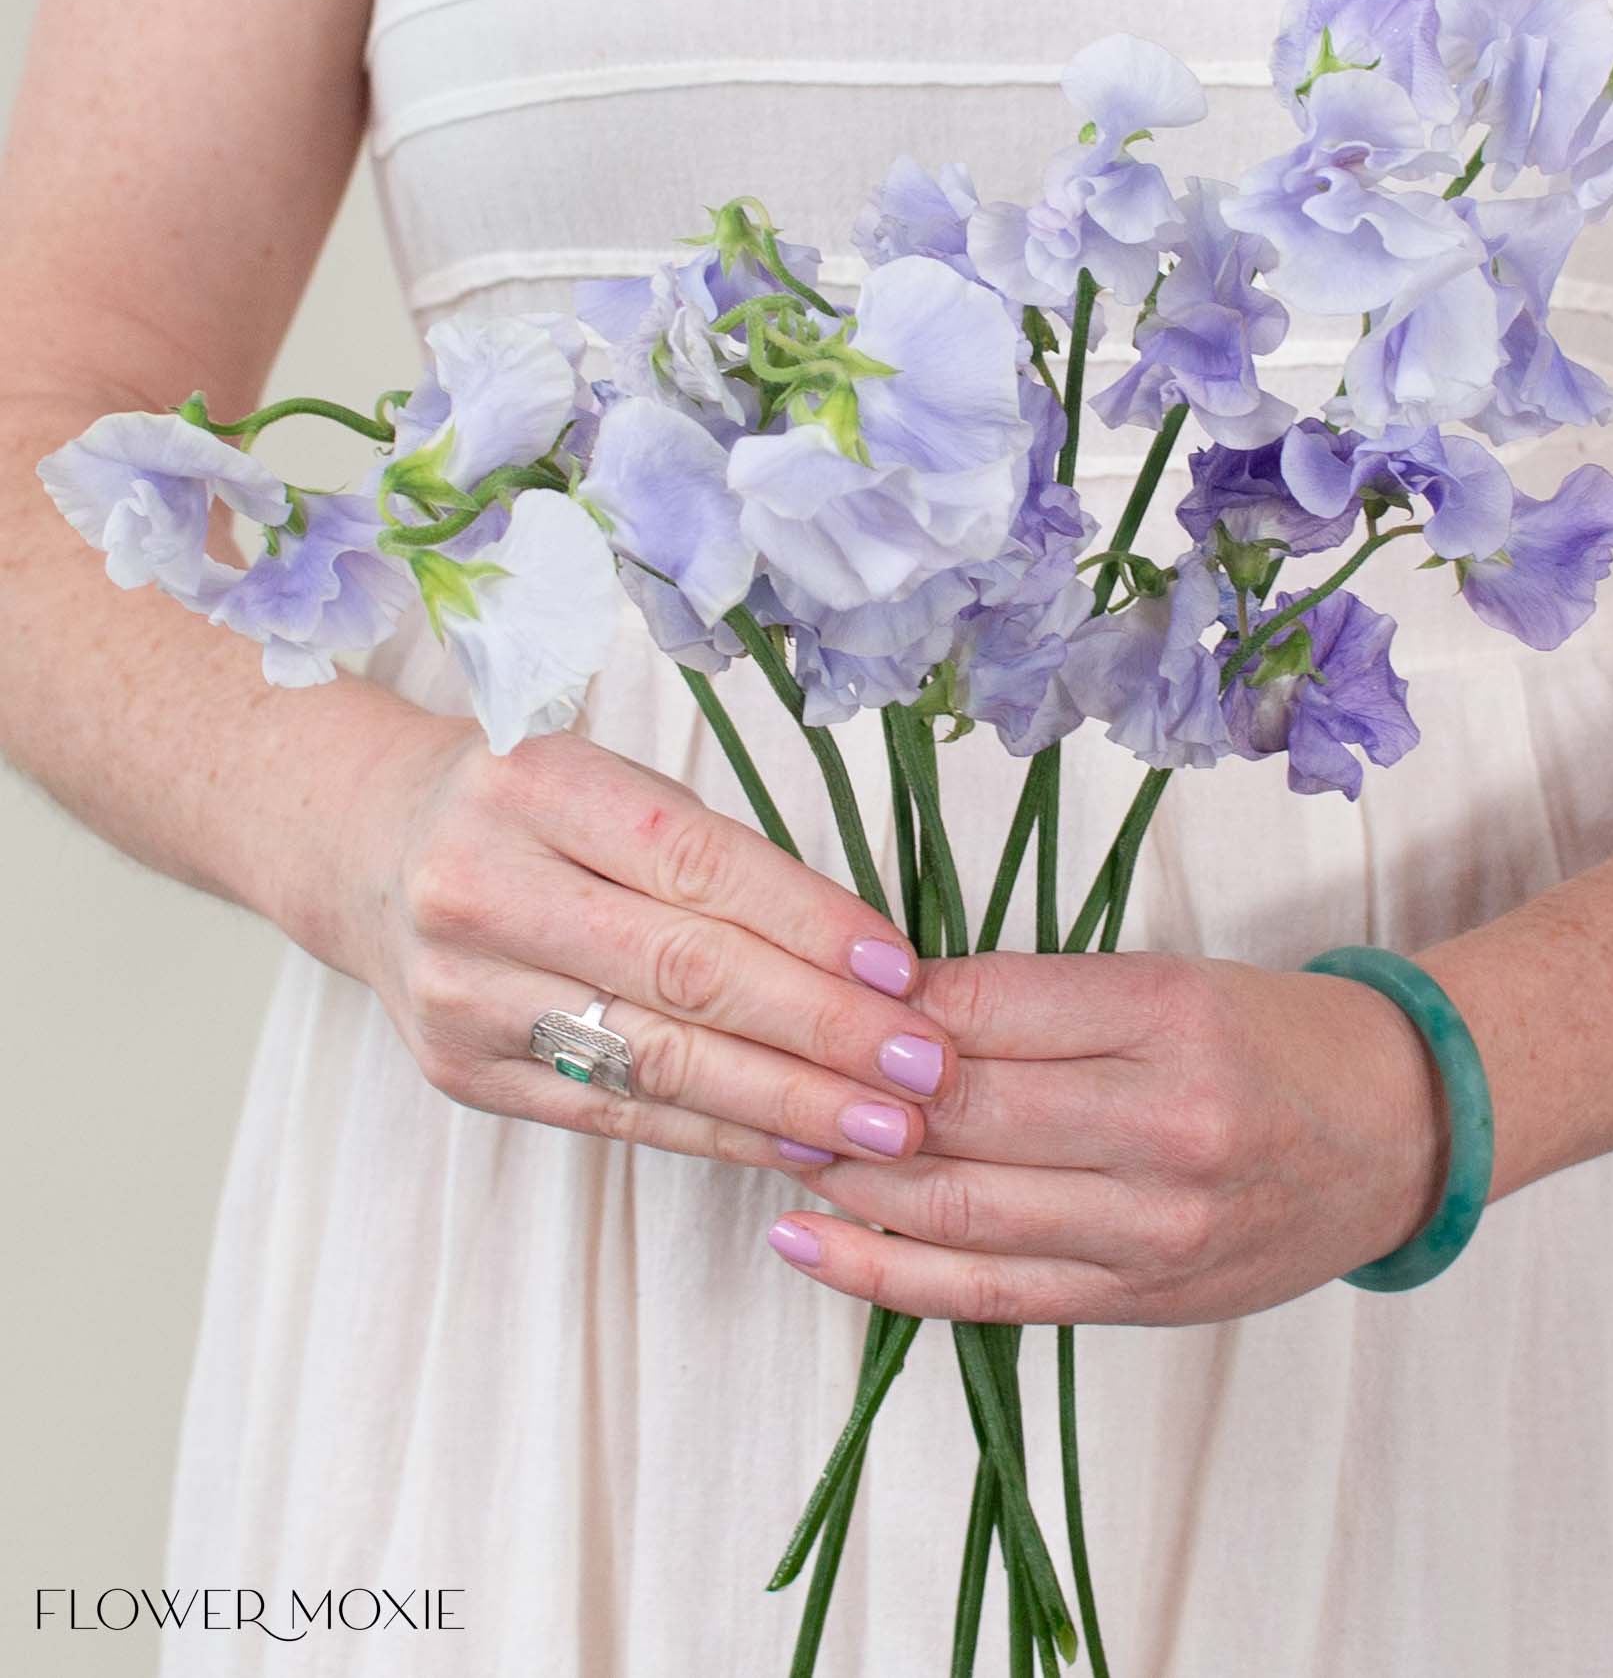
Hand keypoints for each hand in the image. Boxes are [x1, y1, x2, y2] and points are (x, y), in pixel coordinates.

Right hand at [312, 717, 957, 1166]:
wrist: (370, 850)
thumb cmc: (532, 810)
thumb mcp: (612, 784)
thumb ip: (720, 858)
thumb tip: (872, 959)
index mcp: (537, 786)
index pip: (698, 863)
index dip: (810, 922)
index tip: (904, 971)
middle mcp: (484, 887)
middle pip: (682, 971)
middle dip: (821, 1027)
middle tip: (924, 1069)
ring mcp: (463, 991)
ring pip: (656, 1059)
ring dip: (787, 1101)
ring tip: (887, 1130)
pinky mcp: (464, 1074)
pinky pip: (618, 1116)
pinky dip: (720, 1135)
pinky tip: (801, 1146)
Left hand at [761, 952, 1447, 1323]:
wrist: (1396, 1135)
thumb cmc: (1271, 1039)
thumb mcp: (1167, 981)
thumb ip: (1035, 998)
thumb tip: (887, 1006)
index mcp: (1171, 1019)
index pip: (986, 1007)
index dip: (887, 1004)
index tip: (829, 990)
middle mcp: (1165, 1130)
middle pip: (960, 1113)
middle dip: (852, 1093)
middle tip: (779, 1068)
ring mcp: (1151, 1234)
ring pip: (958, 1210)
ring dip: (851, 1178)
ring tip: (779, 1141)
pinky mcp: (1136, 1303)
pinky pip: (988, 1296)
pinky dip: (886, 1275)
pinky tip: (812, 1244)